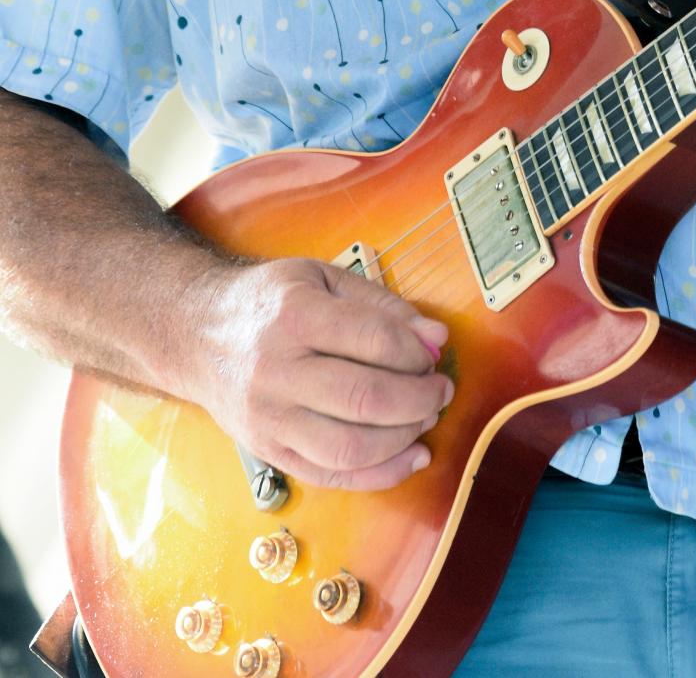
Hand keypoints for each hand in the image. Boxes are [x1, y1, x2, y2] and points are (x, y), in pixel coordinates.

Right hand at [184, 255, 452, 491]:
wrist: (197, 335)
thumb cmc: (268, 302)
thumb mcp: (321, 278)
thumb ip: (381, 305)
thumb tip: (436, 337)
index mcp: (294, 316)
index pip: (373, 340)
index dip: (416, 352)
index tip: (433, 353)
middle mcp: (277, 371)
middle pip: (366, 398)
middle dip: (419, 399)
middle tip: (440, 390)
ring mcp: (270, 419)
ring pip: (350, 447)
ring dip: (404, 438)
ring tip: (425, 418)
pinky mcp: (269, 451)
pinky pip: (332, 476)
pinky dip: (380, 474)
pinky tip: (410, 456)